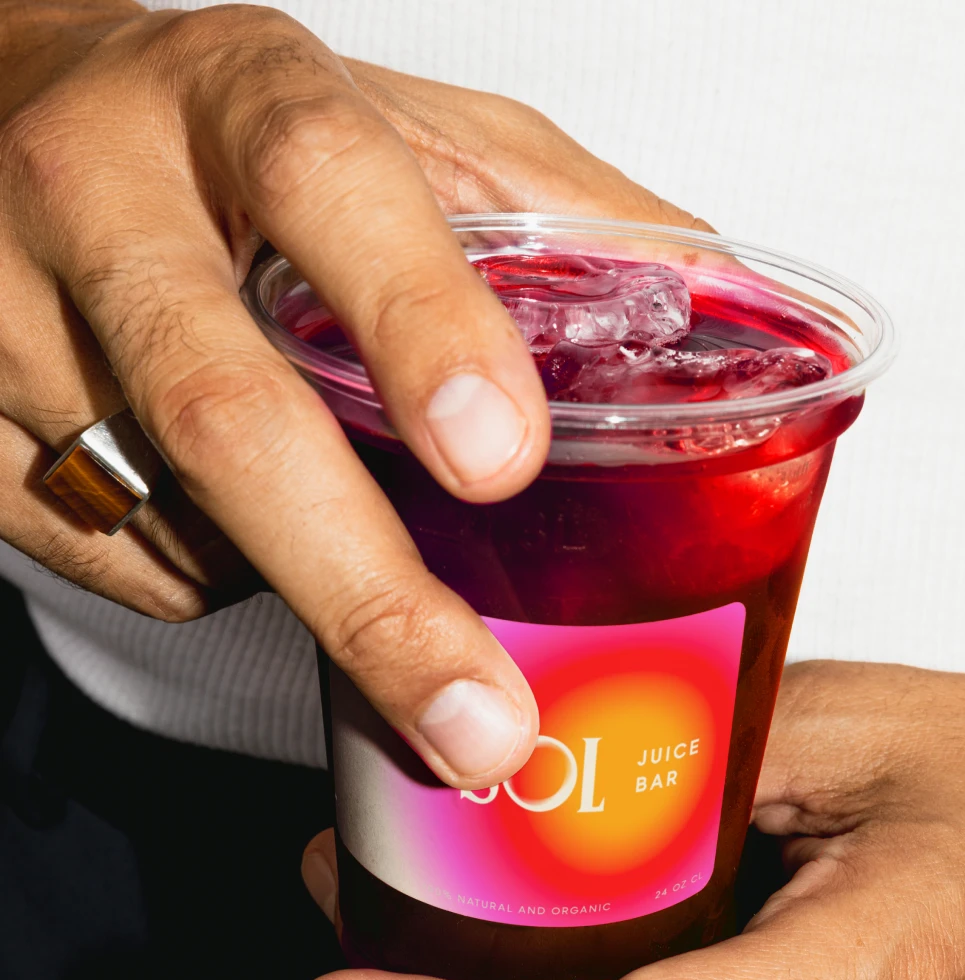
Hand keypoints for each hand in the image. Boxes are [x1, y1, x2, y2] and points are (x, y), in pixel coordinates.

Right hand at [0, 0, 704, 789]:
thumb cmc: (236, 136)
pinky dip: (211, 574)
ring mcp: (0, 313)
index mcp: (238, 100)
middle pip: (224, 413)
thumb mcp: (406, 129)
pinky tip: (244, 525)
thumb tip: (719, 304)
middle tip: (479, 721)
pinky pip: (115, 556)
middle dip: (366, 589)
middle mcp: (97, 195)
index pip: (327, 185)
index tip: (501, 457)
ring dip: (299, 585)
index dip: (417, 321)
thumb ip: (556, 211)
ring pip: (172, 515)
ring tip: (384, 599)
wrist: (10, 113)